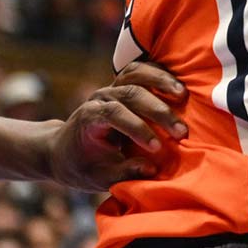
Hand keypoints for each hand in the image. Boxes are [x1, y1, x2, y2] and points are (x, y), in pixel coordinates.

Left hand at [49, 60, 189, 191]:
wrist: (64, 149)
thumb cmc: (82, 166)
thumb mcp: (98, 178)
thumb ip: (123, 173)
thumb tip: (151, 168)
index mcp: (89, 118)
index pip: (114, 114)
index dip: (137, 128)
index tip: (157, 147)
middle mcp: (100, 97)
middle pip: (131, 94)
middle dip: (159, 112)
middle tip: (182, 132)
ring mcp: (111, 87)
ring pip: (136, 73)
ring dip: (162, 82)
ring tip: (184, 96)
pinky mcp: (122, 84)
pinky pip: (141, 69)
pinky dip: (160, 73)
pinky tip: (179, 86)